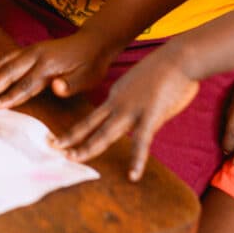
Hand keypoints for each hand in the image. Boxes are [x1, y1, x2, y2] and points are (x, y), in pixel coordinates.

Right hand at [0, 32, 114, 108]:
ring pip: (4, 63)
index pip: (26, 84)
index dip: (9, 96)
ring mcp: (31, 51)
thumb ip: (71, 84)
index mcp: (49, 65)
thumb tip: (57, 88)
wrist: (94, 42)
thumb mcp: (88, 78)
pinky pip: (8, 57)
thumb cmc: (91, 65)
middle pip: (9, 72)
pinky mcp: (30, 50)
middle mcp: (36, 55)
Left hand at [53, 47, 198, 181]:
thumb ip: (136, 96)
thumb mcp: (142, 81)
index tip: (63, 139)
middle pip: (90, 125)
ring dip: (88, 148)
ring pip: (105, 133)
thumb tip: (139, 106)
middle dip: (71, 139)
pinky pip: (142, 142)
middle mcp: (118, 102)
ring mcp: (132, 110)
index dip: (77, 130)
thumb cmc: (167, 67)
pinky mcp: (150, 116)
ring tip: (73, 160)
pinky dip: (137, 160)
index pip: (93, 117)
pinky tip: (133, 175)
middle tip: (53, 148)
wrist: (180, 56)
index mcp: (116, 94)